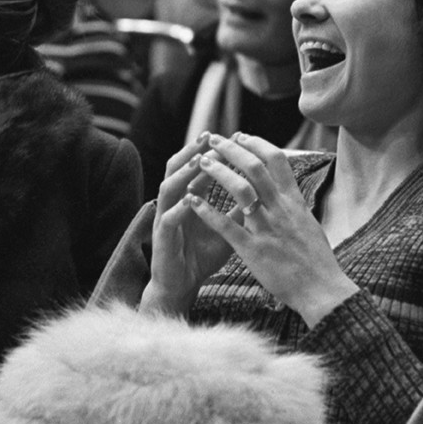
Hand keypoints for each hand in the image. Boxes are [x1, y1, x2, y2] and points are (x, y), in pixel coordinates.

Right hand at [141, 133, 244, 315]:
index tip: (232, 136)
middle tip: (209, 137)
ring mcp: (165, 219)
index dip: (213, 152)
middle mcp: (174, 204)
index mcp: (189, 199)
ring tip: (198, 160)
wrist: (182, 287)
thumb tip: (261, 192)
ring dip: (183, 174)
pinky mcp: (161, 238)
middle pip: (178, 169)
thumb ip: (237, 211)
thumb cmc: (201, 257)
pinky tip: (189, 200)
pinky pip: (167, 219)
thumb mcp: (227, 231)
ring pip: (168, 188)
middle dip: (193, 151)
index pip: (199, 167)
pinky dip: (178, 209)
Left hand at [185, 133, 358, 326]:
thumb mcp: (309, 224)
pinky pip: (227, 226)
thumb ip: (294, 205)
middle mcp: (281, 209)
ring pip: (240, 190)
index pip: (276, 161)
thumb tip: (287, 190)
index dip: (256, 144)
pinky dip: (208, 211)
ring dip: (218, 172)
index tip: (240, 137)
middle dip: (232, 149)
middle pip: (255, 168)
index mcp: (294, 202)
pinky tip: (193, 202)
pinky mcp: (253, 250)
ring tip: (201, 162)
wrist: (322, 290)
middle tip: (215, 140)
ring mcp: (267, 228)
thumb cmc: (317, 261)